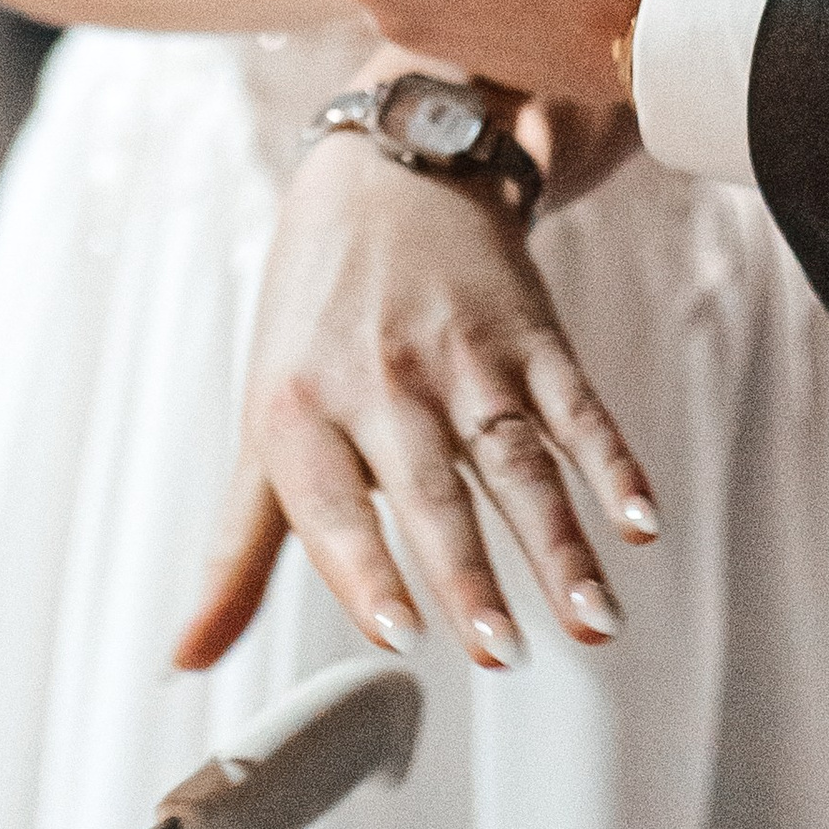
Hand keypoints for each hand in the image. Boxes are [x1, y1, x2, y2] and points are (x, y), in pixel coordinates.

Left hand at [176, 127, 657, 671]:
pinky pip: (578, 407)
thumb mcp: (262, 417)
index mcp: (302, 406)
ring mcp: (465, 357)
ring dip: (559, 543)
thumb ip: (235, 550)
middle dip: (469, 574)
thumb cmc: (315, 314)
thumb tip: (188, 657)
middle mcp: (383, 381)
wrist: (388, 171)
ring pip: (516, 460)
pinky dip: (614, 465)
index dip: (364, 568)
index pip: (332, 503)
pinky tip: (640, 521)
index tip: (399, 634)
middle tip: (499, 653)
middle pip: (433, 491)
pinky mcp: (532, 336)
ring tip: (591, 619)